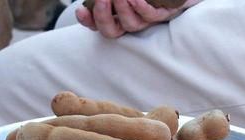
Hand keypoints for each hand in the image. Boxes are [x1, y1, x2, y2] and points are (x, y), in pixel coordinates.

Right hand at [76, 0, 192, 38]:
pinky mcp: (164, 14)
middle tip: (101, 0)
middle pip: (112, 31)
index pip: (98, 24)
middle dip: (103, 17)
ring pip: (131, 25)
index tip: (80, 10)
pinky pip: (151, 16)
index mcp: (118, 16)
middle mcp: (131, 21)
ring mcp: (147, 20)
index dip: (88, 21)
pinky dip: (141, 7)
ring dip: (123, 10)